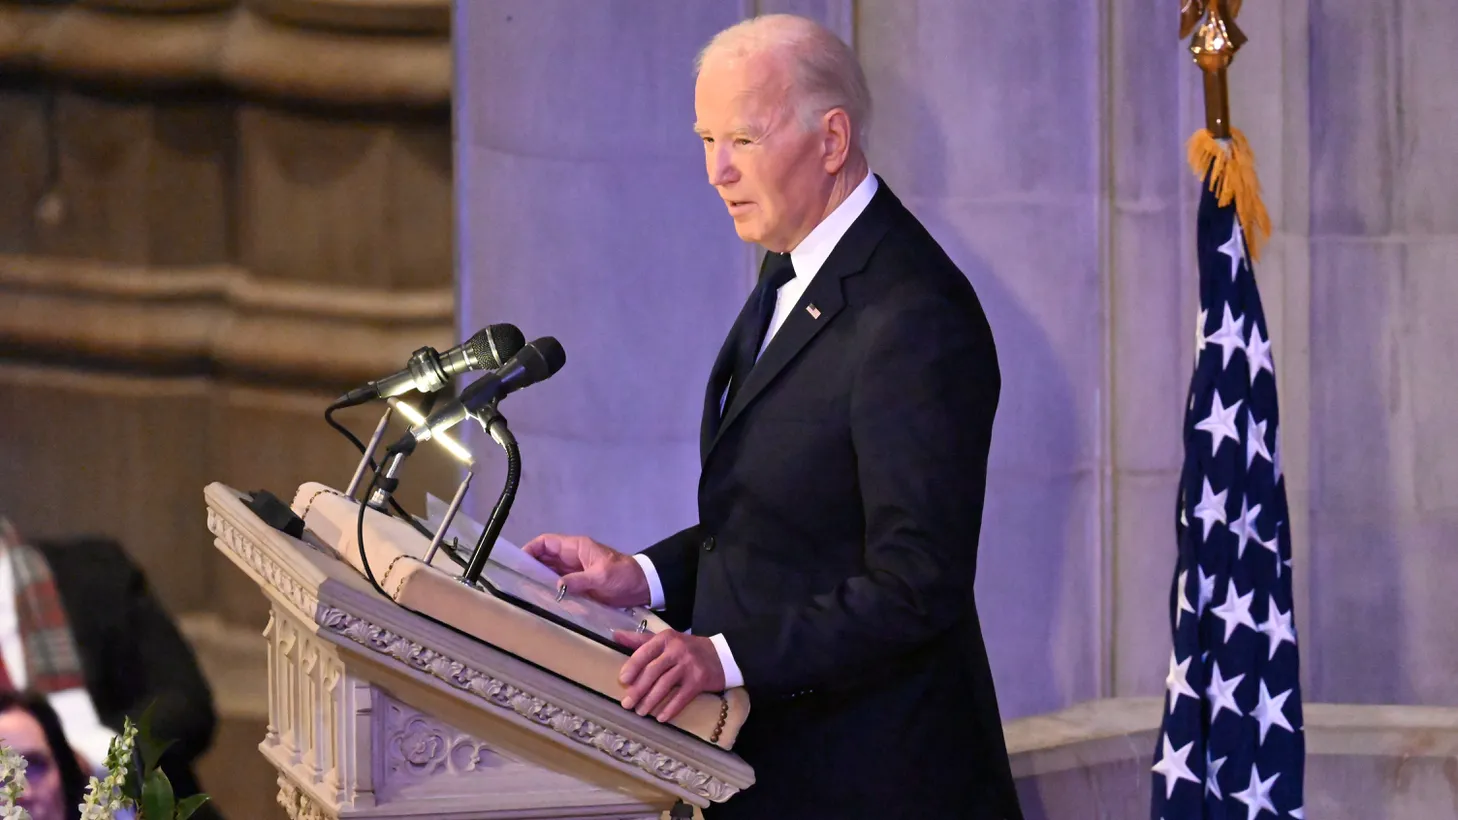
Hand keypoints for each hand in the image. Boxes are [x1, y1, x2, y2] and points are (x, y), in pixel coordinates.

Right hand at [522, 533, 650, 607]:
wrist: (642, 587)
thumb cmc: (623, 575)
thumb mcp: (602, 576)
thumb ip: (579, 580)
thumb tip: (556, 586)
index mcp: (576, 548)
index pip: (546, 543)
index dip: (530, 549)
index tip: (517, 562)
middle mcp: (571, 558)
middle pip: (544, 558)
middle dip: (530, 567)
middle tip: (515, 581)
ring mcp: (574, 572)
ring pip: (549, 572)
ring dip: (538, 580)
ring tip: (523, 591)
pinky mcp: (578, 585)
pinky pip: (559, 585)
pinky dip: (549, 590)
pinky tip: (541, 600)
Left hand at [614, 629, 724, 721]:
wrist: (721, 655)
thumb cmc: (687, 648)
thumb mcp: (666, 640)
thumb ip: (641, 640)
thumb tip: (615, 635)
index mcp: (666, 639)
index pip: (645, 652)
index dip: (632, 667)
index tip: (622, 681)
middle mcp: (677, 650)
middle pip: (653, 671)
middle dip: (638, 689)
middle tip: (626, 704)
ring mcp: (689, 665)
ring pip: (665, 685)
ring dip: (650, 701)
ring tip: (640, 712)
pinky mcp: (699, 680)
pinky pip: (681, 697)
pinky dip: (670, 709)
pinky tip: (661, 717)